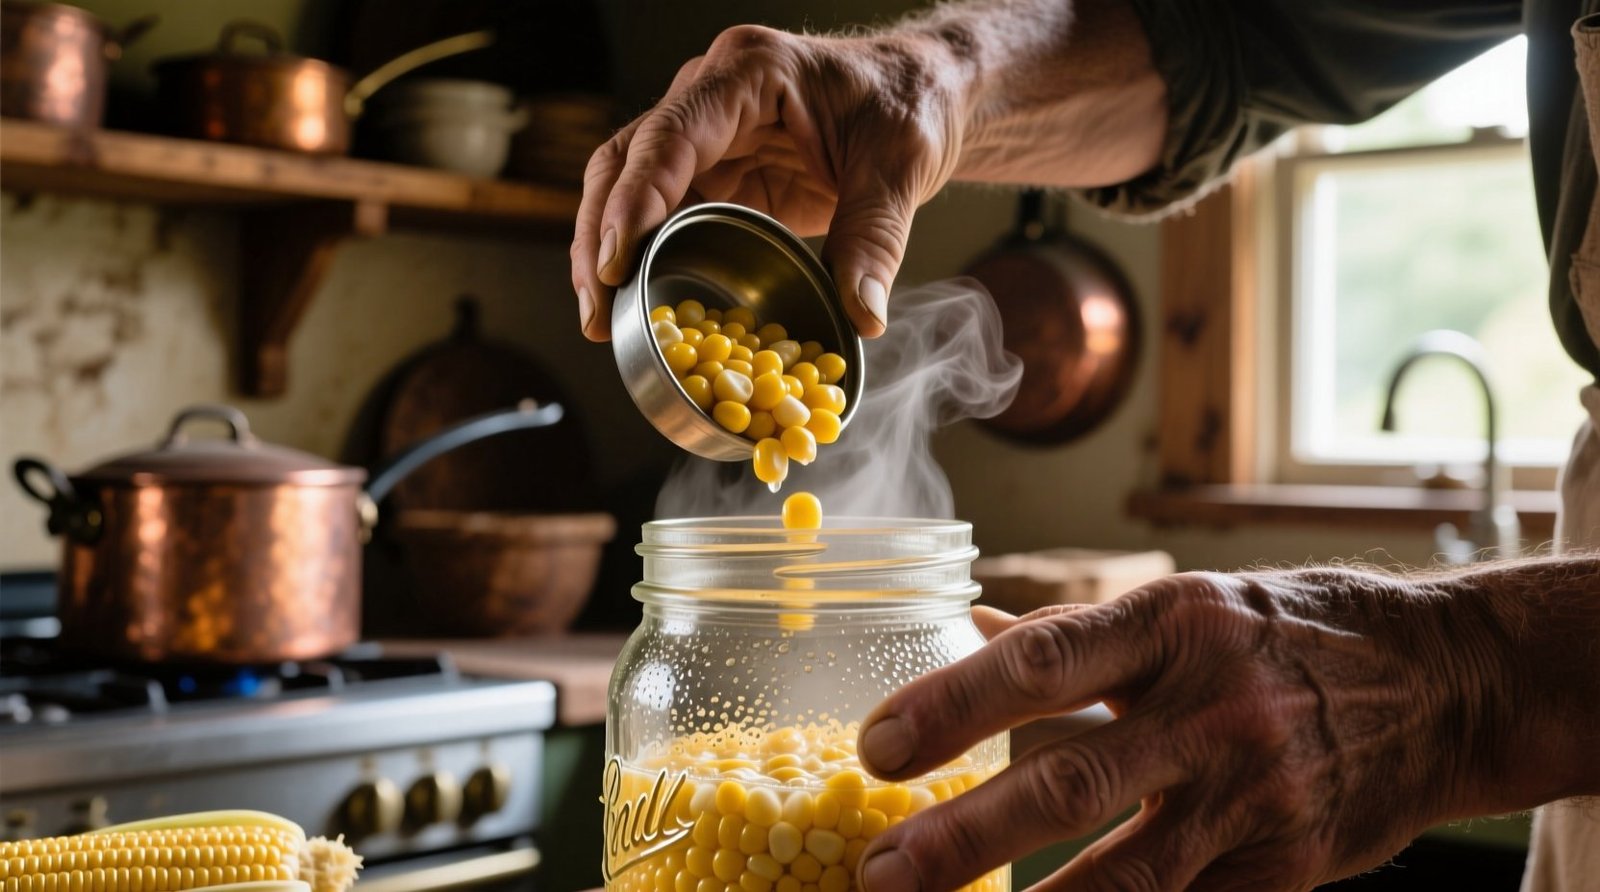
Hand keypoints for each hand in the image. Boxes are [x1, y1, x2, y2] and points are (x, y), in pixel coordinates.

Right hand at [570, 24, 970, 340]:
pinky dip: (644, 257)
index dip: (634, 199)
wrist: (924, 94)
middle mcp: (711, 95)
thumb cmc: (910, 107)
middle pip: (626, 160)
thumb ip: (875, 239)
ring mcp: (707, 135)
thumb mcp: (901, 170)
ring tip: (599, 320)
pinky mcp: (717, 173)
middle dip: (600, 236)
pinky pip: (662, 213)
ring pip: (629, 188)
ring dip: (608, 252)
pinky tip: (635, 303)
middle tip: (595, 309)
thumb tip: (861, 316)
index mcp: (750, 72)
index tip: (616, 262)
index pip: (671, 135)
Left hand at [853, 571, 1528, 890]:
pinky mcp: (1288, 866)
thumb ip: (1076, 631)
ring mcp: (1255, 794)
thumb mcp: (1186, 603)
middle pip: (1070, 780)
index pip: (1042, 662)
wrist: (1442, 682)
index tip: (874, 748)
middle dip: (963, 835)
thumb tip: (968, 630)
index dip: (951, 705)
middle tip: (880, 873)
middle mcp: (1212, 706)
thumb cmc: (1284, 632)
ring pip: (1128, 872)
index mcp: (1172, 622)